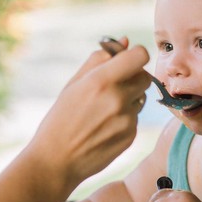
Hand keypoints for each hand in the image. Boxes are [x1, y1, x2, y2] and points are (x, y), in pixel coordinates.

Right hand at [28, 41, 150, 189]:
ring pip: (141, 98)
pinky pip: (135, 118)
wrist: (56, 160)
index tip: (127, 60)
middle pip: (145, 77)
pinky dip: (124, 118)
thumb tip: (126, 41)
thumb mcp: (73, 84)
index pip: (140, 56)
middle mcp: (117, 99)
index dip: (135, 55)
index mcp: (101, 81)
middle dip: (134, 77)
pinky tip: (104, 127)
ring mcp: (126, 119)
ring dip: (129, 99)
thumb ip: (99, 60)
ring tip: (103, 111)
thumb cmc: (61, 119)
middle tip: (115, 85)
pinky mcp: (131, 136)